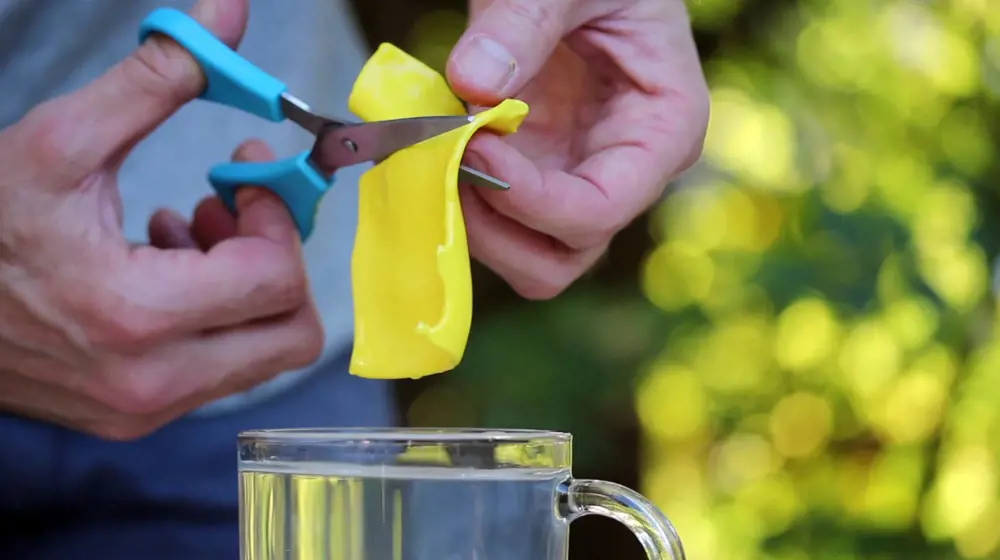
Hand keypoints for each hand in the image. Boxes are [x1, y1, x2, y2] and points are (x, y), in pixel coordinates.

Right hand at [0, 0, 322, 439]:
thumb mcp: (62, 142)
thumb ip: (156, 79)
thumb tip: (227, 14)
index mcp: (134, 316)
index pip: (277, 279)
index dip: (277, 217)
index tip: (245, 176)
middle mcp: (152, 381)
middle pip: (293, 333)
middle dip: (279, 259)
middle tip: (235, 209)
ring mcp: (147, 408)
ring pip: (265, 355)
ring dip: (250, 288)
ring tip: (192, 233)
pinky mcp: (139, 416)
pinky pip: (223, 370)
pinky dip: (219, 317)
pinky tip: (166, 266)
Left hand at [447, 0, 709, 298]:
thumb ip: (526, 19)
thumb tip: (473, 83)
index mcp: (664, 128)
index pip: (603, 208)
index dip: (532, 199)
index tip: (474, 145)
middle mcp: (623, 173)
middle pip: (561, 257)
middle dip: (497, 226)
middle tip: (449, 161)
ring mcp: (574, 180)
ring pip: (523, 255)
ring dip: (471, 220)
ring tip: (438, 151)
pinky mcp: (533, 174)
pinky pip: (493, 220)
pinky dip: (456, 198)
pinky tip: (435, 147)